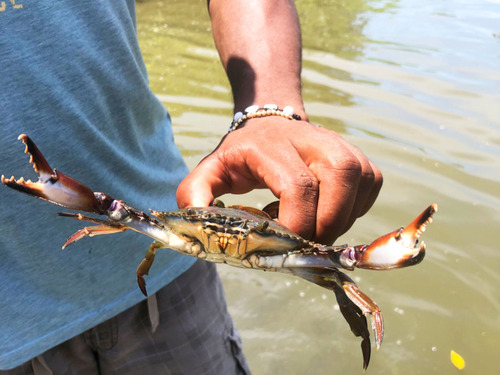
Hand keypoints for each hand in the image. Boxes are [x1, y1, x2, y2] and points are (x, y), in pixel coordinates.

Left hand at [176, 117, 381, 244]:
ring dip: (342, 218)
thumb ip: (195, 193)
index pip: (298, 184)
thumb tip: (197, 221)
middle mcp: (312, 138)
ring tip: (316, 228)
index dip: (298, 222)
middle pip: (340, 176)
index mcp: (271, 144)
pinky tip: (330, 213)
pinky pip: (370, 188)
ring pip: (360, 183)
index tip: (286, 243)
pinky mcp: (360, 157)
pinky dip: (355, 211)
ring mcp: (342, 144)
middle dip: (328, 222)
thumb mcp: (211, 171)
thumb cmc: (241, 156)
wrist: (270, 126)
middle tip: (307, 243)